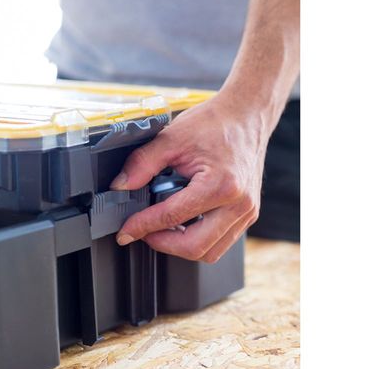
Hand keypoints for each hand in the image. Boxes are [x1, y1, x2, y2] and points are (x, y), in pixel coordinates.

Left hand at [110, 87, 271, 262]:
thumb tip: (120, 186)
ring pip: (210, 252)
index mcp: (220, 185)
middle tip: (143, 232)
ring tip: (162, 229)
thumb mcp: (172, 138)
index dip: (143, 226)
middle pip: (194, 247)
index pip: (172, 217)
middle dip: (162, 243)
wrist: (246, 115)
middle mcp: (239, 204)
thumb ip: (142, 163)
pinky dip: (199, 240)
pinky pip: (222, 242)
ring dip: (181, 246)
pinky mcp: (249, 214)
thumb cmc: (216, 124)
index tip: (126, 232)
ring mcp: (247, 212)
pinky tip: (183, 224)